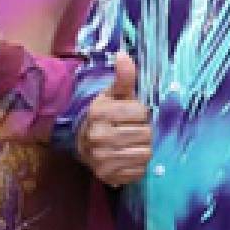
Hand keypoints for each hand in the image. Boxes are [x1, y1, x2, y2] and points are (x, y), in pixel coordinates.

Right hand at [75, 52, 151, 187]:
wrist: (84, 142)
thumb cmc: (105, 115)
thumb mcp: (114, 94)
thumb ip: (123, 77)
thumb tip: (123, 54)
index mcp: (99, 112)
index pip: (140, 112)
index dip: (141, 113)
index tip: (130, 115)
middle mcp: (98, 135)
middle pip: (145, 134)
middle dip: (143, 132)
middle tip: (131, 131)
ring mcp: (101, 158)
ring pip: (145, 154)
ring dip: (143, 149)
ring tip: (131, 144)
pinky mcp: (107, 176)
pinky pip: (138, 171)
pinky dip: (137, 166)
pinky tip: (128, 158)